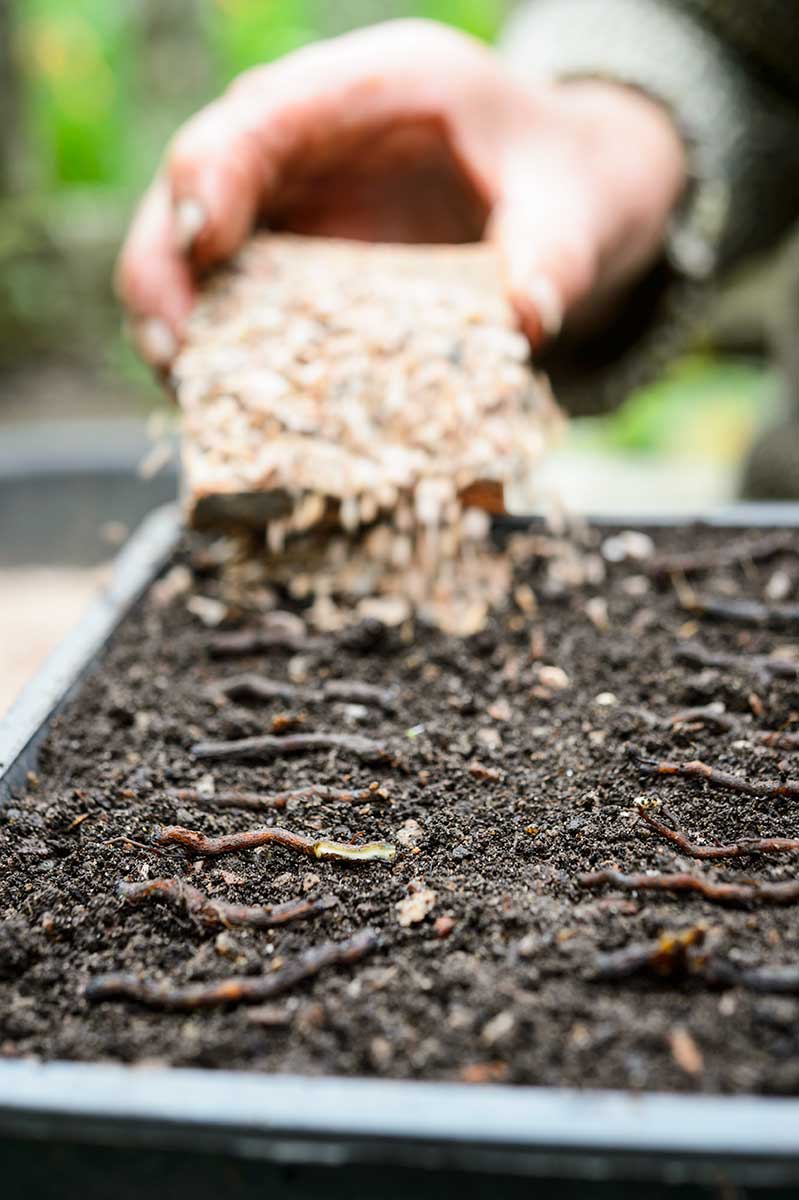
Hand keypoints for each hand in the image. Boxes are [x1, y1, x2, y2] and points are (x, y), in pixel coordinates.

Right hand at [117, 19, 685, 366]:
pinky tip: (234, 409)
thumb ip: (555, 256)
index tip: (204, 244)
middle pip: (198, 185)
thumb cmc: (565, 181)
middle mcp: (313, 143)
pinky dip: (226, 355)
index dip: (215, 173)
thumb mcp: (578, 207)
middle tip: (172, 352)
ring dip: (181, 323)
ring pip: (196, 252)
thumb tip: (528, 319)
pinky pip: (238, 305)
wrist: (567, 200)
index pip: (265, 113)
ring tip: (191, 393)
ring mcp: (298, 207)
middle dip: (167, 268)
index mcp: (376, 90)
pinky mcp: (299, 267)